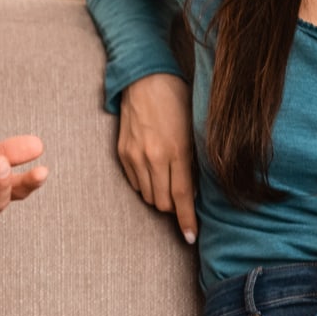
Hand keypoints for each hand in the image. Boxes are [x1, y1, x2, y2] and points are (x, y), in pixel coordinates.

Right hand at [119, 73, 197, 243]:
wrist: (144, 79)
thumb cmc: (176, 100)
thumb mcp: (194, 130)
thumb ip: (194, 162)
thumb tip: (194, 191)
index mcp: (176, 151)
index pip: (183, 198)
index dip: (187, 221)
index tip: (190, 236)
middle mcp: (153, 157)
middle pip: (163, 202)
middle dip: (174, 208)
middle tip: (183, 201)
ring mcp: (135, 156)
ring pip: (148, 195)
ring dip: (160, 197)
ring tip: (168, 183)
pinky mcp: (122, 153)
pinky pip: (135, 182)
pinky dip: (146, 184)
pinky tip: (154, 171)